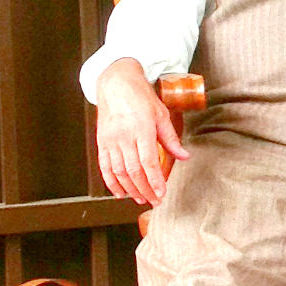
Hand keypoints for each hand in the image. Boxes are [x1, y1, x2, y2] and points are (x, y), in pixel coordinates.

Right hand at [94, 58, 188, 205]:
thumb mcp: (161, 115)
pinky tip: (120, 192)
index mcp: (141, 130)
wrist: (115, 84)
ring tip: (141, 199)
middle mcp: (124, 137)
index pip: (148, 162)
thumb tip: (184, 156)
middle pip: (134, 171)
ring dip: (130, 189)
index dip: (155, 181)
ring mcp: (110, 141)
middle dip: (145, 190)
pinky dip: (111, 182)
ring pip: (119, 172)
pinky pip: (105, 167)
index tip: (161, 193)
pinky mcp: (101, 142)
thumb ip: (171, 139)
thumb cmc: (140, 97)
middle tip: (154, 201)